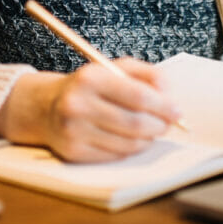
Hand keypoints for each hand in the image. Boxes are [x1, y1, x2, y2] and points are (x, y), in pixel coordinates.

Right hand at [0, 57, 182, 161]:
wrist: (46, 106)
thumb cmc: (90, 86)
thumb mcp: (115, 68)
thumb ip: (147, 74)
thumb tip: (170, 96)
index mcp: (91, 78)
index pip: (138, 95)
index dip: (163, 106)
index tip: (177, 112)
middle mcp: (79, 104)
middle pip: (135, 123)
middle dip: (159, 125)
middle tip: (168, 124)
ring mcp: (74, 130)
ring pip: (128, 143)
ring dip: (148, 139)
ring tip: (150, 130)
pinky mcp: (73, 152)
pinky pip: (115, 155)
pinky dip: (131, 149)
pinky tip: (131, 139)